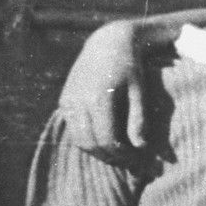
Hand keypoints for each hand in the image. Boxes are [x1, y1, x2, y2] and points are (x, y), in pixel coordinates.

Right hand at [58, 21, 146, 151]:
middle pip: (91, 144)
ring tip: (118, 154)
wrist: (107, 43)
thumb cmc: (130, 68)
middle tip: (129, 162)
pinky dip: (87, 140)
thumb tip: (141, 147)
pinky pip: (73, 130)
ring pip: (79, 140)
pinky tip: (104, 140)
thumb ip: (139, 119)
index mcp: (99, 99)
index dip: (124, 156)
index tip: (139, 160)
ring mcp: (68, 101)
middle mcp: (79, 101)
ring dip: (97, 152)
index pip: (108, 141)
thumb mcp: (139, 91)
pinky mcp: (64, 101)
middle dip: (110, 157)